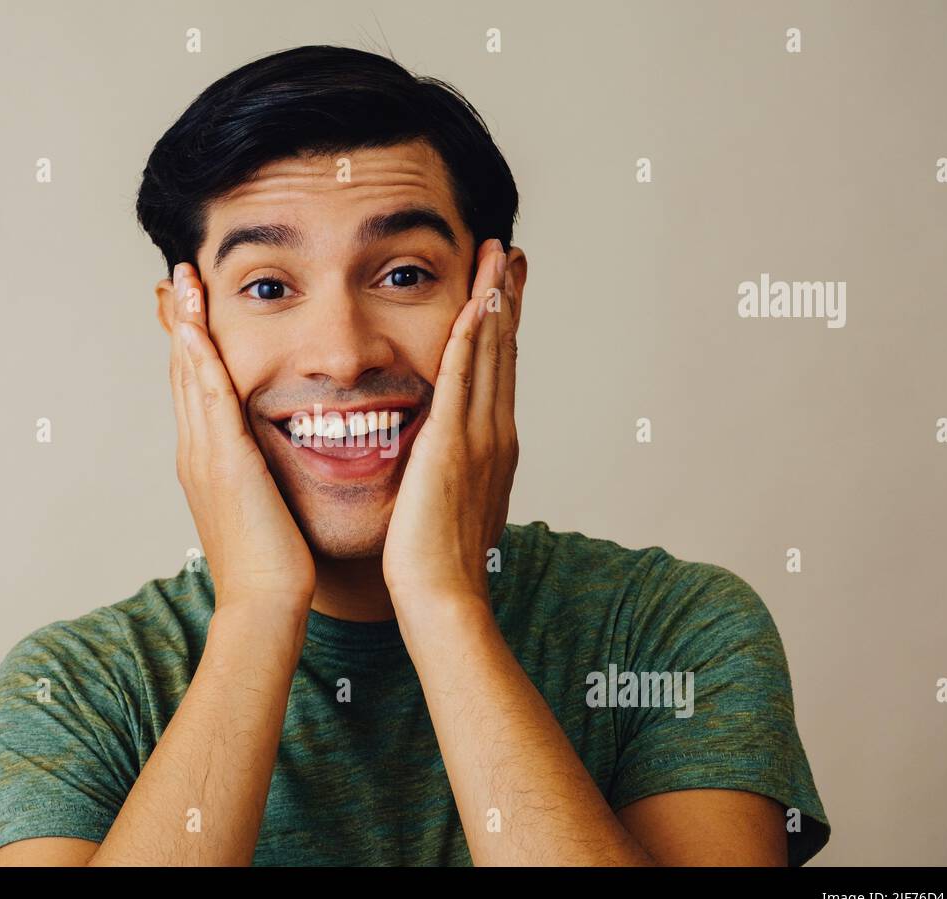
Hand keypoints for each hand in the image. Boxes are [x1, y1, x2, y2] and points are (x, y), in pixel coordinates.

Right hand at [169, 263, 316, 610]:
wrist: (266, 603)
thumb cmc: (275, 566)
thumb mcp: (267, 509)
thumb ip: (267, 480)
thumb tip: (279, 467)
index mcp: (210, 463)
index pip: (199, 391)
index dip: (194, 347)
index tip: (195, 309)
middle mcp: (199, 452)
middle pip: (185, 373)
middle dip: (181, 323)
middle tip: (177, 278)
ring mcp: (206, 455)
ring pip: (191, 375)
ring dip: (185, 325)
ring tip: (182, 281)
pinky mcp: (225, 461)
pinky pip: (209, 397)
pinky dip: (200, 358)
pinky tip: (195, 325)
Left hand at [382, 238, 520, 611]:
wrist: (442, 599)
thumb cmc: (437, 564)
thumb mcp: (449, 505)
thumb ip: (448, 473)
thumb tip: (440, 463)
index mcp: (491, 446)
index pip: (497, 372)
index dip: (502, 327)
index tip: (503, 288)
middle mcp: (493, 434)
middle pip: (502, 351)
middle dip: (506, 299)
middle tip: (510, 252)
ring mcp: (477, 438)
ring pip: (488, 354)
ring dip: (494, 301)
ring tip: (498, 256)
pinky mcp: (451, 446)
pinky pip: (461, 378)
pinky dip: (470, 337)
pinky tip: (476, 302)